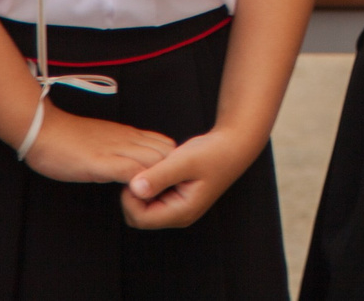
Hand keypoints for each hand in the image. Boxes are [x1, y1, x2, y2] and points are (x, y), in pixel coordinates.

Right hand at [22, 103, 176, 185]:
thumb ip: (122, 147)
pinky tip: (136, 195)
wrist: (42, 129)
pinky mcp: (101, 162)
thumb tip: (134, 162)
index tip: (170, 182)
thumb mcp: (104, 138)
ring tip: (155, 197)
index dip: (173, 164)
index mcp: (129, 134)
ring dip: (159, 180)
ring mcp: (116, 149)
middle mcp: (128, 140)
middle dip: (173, 174)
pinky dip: (139, 184)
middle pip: (168, 154)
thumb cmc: (68, 137)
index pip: (167, 145)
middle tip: (167, 193)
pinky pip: (131, 170)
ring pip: (155, 160)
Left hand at [122, 123, 261, 228]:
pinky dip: (149, 184)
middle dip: (133, 196)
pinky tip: (157, 167)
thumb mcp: (185, 162)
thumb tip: (134, 188)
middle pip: (139, 217)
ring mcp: (177, 208)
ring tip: (151, 167)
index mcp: (182, 212)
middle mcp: (178, 215)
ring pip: (144, 207)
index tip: (135, 174)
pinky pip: (152, 197)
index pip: (140, 218)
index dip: (130, 198)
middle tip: (141, 170)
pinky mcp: (176, 198)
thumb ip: (159, 176)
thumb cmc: (213, 153)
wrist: (233, 146)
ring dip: (141, 189)